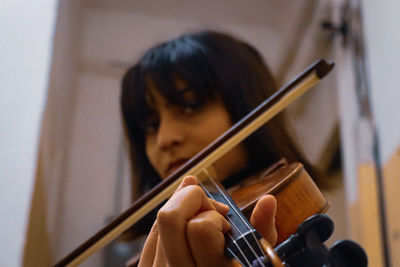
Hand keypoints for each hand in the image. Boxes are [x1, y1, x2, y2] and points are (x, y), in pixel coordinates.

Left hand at [138, 176, 276, 266]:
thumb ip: (263, 232)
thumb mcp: (258, 264)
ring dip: (181, 211)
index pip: (200, 227)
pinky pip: (151, 236)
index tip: (225, 222)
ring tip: (200, 221)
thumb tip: (268, 200)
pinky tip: (186, 228)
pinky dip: (170, 225)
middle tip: (209, 212)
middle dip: (190, 199)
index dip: (213, 216)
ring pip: (158, 223)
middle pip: (169, 217)